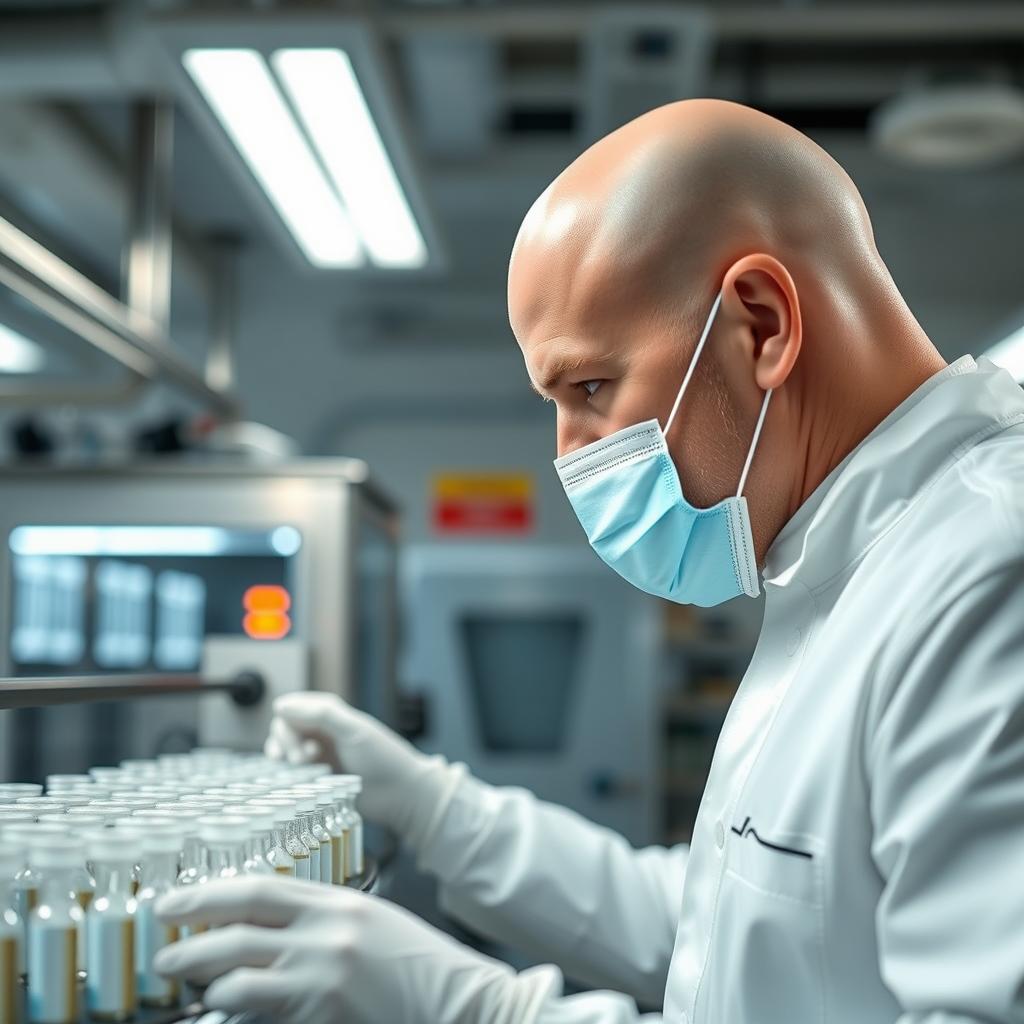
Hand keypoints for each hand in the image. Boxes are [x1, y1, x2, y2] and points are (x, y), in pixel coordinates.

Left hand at [154, 877, 558, 1023]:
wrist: (464, 1003)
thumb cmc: (420, 968)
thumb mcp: (373, 926)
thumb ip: (324, 922)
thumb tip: (269, 930)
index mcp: (340, 902)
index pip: (261, 888)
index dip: (210, 893)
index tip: (176, 901)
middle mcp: (329, 932)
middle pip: (242, 925)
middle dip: (192, 935)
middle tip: (161, 946)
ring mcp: (326, 974)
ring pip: (241, 969)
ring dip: (202, 973)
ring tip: (179, 977)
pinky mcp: (325, 1011)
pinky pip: (261, 1008)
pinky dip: (232, 1005)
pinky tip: (218, 1005)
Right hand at [264, 692, 455, 842]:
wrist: (401, 794)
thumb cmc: (383, 758)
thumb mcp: (353, 730)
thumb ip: (319, 714)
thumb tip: (280, 705)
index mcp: (331, 716)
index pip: (292, 709)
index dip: (286, 721)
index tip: (293, 736)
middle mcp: (322, 734)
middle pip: (284, 730)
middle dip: (286, 741)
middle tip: (301, 758)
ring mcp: (319, 758)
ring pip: (285, 752)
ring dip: (285, 757)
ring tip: (300, 766)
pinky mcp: (318, 781)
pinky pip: (292, 775)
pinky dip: (288, 775)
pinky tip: (297, 780)